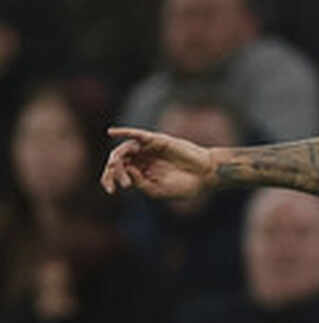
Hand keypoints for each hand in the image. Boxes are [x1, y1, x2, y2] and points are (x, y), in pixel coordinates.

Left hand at [101, 127, 216, 199]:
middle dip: (113, 170)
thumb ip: (140, 182)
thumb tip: (127, 169)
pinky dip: (124, 131)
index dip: (110, 180)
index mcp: (141, 173)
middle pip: (119, 160)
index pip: (119, 173)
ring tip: (115, 164)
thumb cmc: (184, 186)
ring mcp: (149, 149)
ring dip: (118, 157)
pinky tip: (111, 132)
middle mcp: (142, 159)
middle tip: (116, 178)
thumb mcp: (158, 190)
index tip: (111, 190)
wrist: (204, 176)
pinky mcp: (157, 140)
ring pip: (126, 149)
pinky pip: (137, 134)